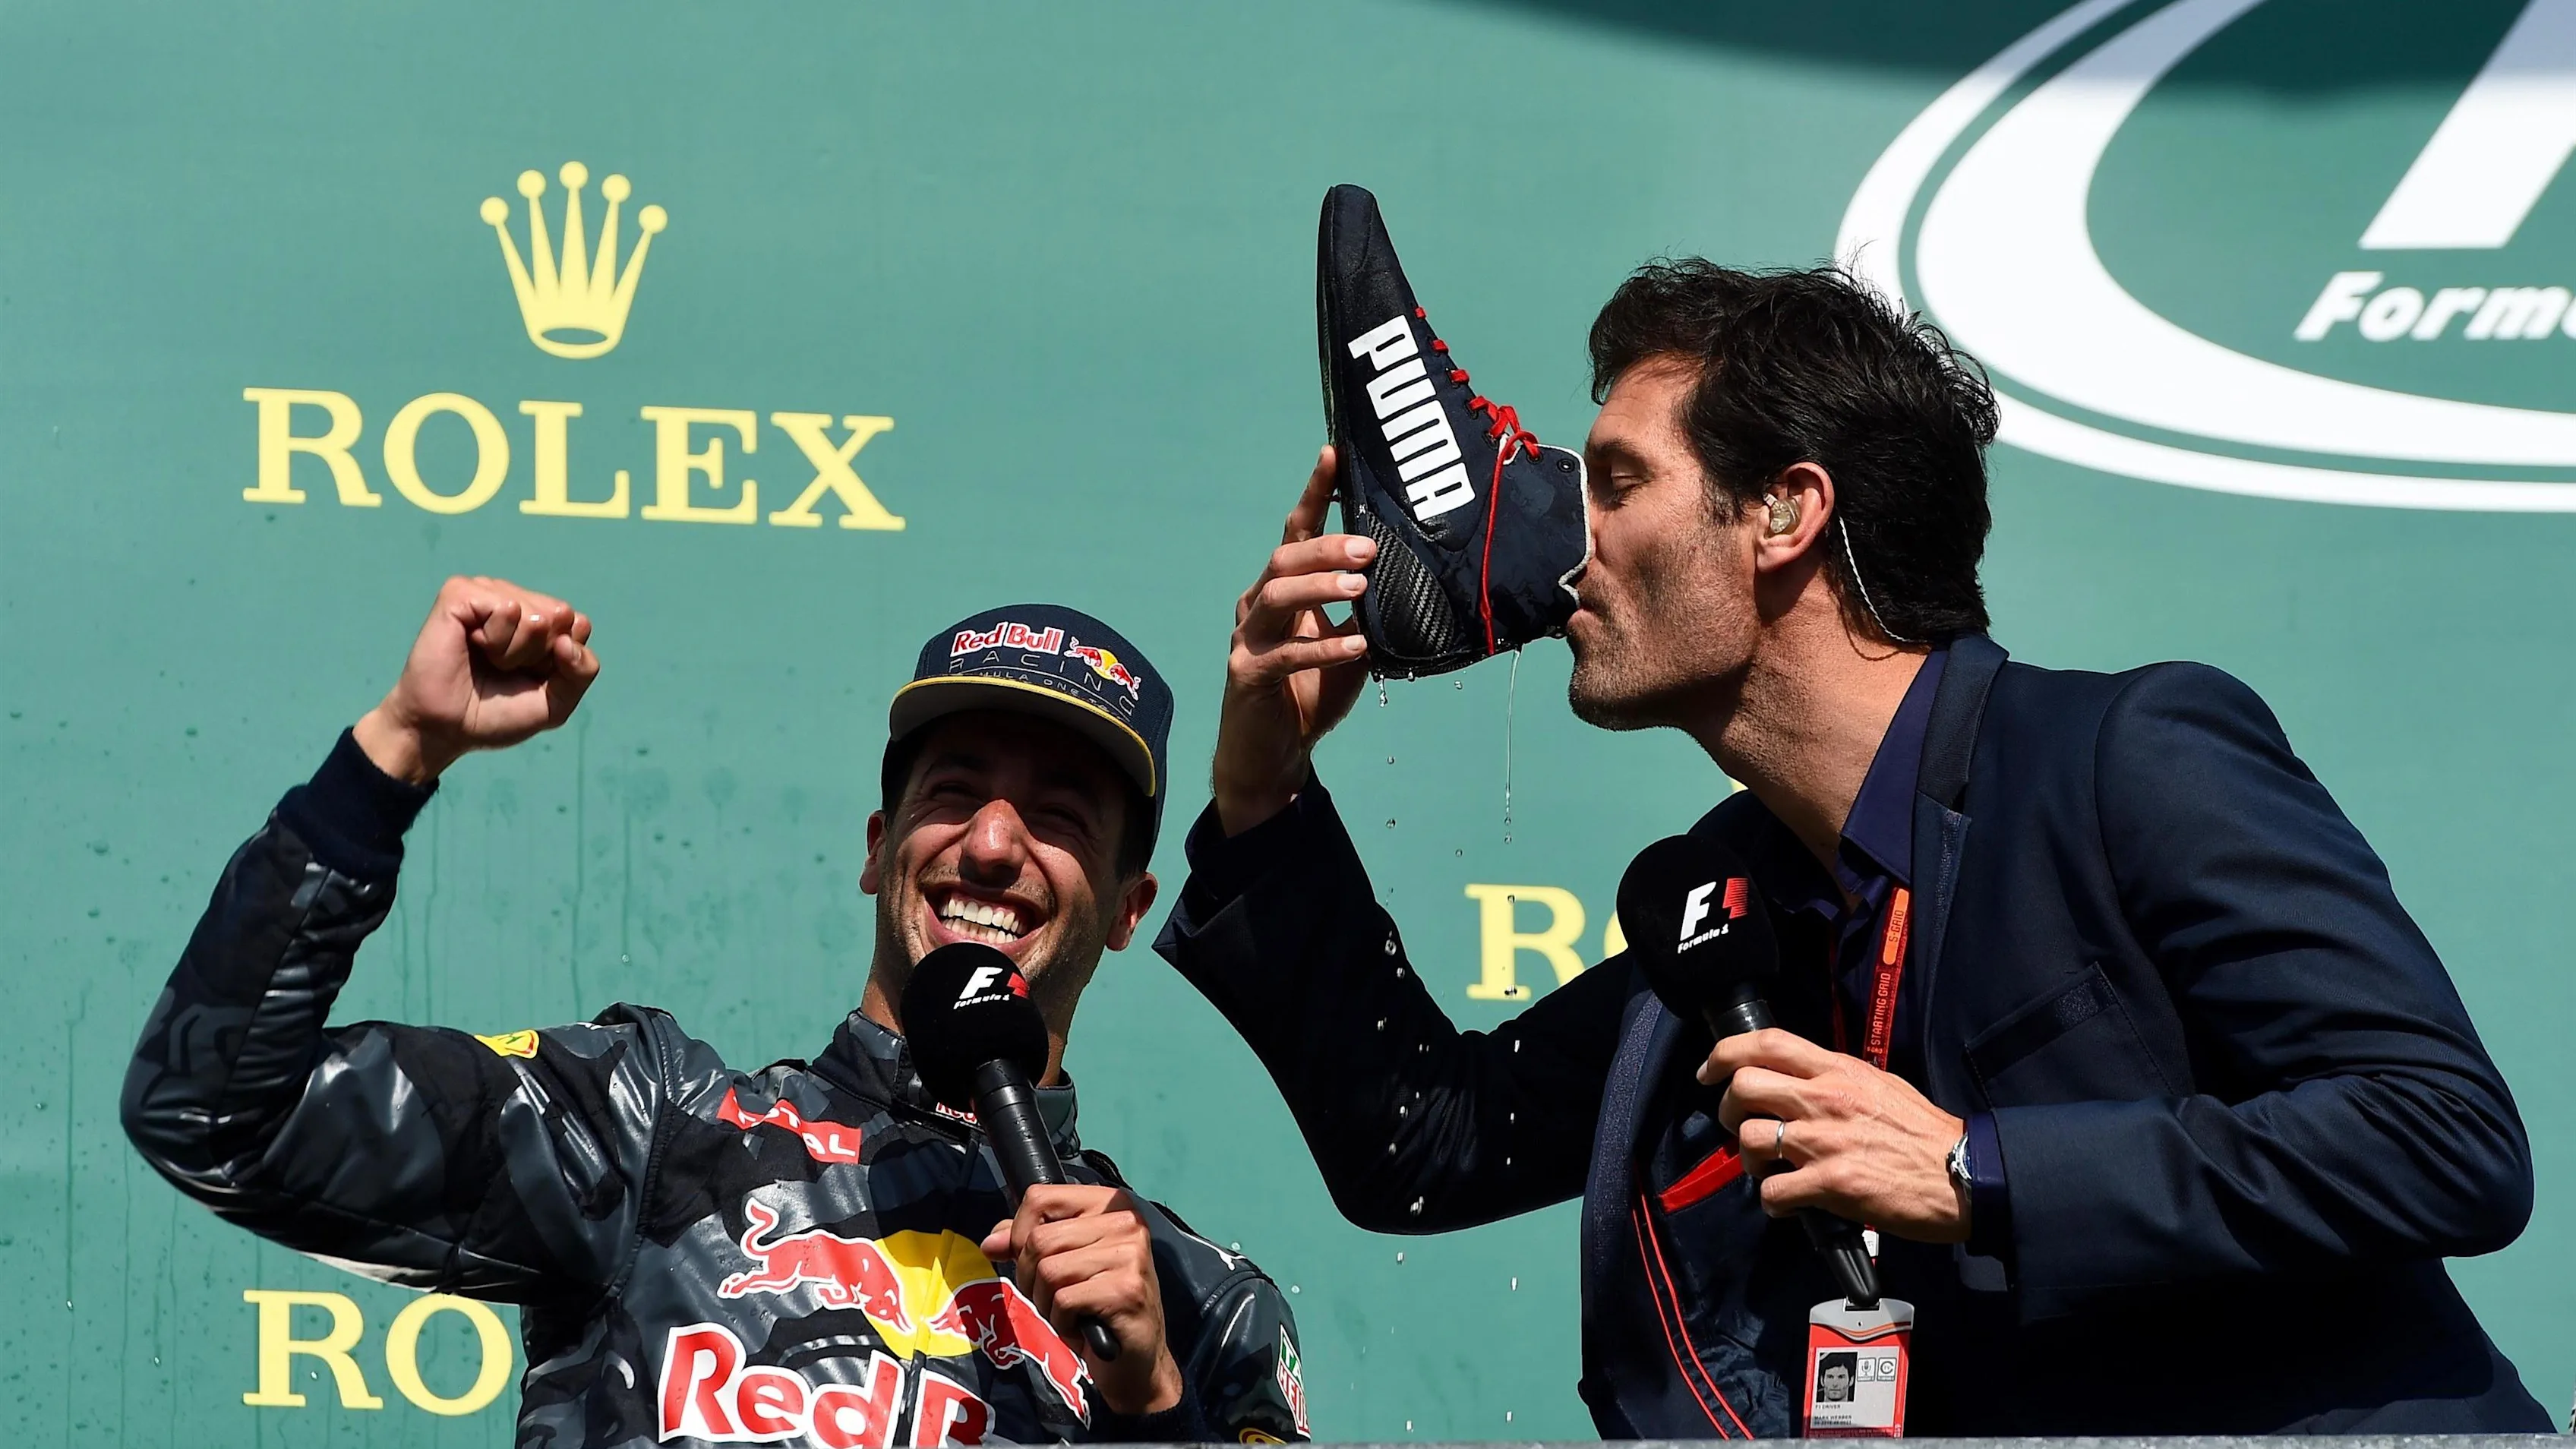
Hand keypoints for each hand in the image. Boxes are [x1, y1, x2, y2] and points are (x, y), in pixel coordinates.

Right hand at [352, 576, 599, 784]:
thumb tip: (568, 638)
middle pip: (561, 616)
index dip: (561, 661)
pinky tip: (472, 644)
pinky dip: (495, 638)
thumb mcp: (556, 702)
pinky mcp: (460, 592)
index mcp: (538, 619)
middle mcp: (514, 600)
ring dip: (514, 651)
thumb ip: (582, 671)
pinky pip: (506, 608)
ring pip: (535, 613)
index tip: (530, 676)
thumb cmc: (496, 714)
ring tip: (486, 659)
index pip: (578, 624)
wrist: (446, 729)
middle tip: (503, 669)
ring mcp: (487, 592)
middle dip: (537, 654)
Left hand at [982, 1184, 1183, 1416]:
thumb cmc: (1094, 1306)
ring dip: (1047, 1303)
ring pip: (1048, 1271)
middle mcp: (1125, 1221)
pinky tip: (1083, 1326)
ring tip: (1071, 1312)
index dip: (1020, 1234)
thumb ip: (1024, 1245)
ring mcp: (1130, 1254)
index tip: (1033, 1262)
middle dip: (1031, 1278)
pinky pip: (1064, 1300)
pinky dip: (1062, 1321)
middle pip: (1039, 1239)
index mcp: (1108, 1203)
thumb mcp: (1058, 1266)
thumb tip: (990, 1243)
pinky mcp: (1127, 1289)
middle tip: (1055, 1298)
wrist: (1135, 1358)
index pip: (1040, 1198)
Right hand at [1213, 446, 1374, 834]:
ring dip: (1321, 587)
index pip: (1297, 530)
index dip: (1315, 492)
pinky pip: (1285, 655)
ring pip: (1276, 594)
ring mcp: (1249, 639)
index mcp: (1282, 589)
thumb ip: (1365, 611)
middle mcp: (1259, 604)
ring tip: (1360, 586)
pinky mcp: (1247, 675)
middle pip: (1285, 557)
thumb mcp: (1348, 644)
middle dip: (1326, 545)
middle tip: (1369, 547)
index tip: (1334, 454)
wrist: (1274, 754)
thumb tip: (1411, 574)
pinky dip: (1323, 648)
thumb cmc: (1311, 694)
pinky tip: (1356, 645)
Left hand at [1703, 1028, 1969, 1242]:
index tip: (1709, 1071)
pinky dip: (1772, 1202)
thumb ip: (1838, 1079)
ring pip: (1749, 1139)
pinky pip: (1772, 1191)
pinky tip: (1789, 1203)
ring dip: (1748, 1160)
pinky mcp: (1830, 1184)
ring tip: (1769, 1170)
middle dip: (1728, 1109)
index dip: (1726, 1052)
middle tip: (1740, 1127)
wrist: (1963, 1175)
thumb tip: (1804, 1079)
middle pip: (1744, 1086)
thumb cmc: (1925, 1133)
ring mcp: (1824, 1141)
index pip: (1768, 1042)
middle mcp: (1825, 1099)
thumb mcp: (1881, 1085)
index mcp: (1838, 1070)